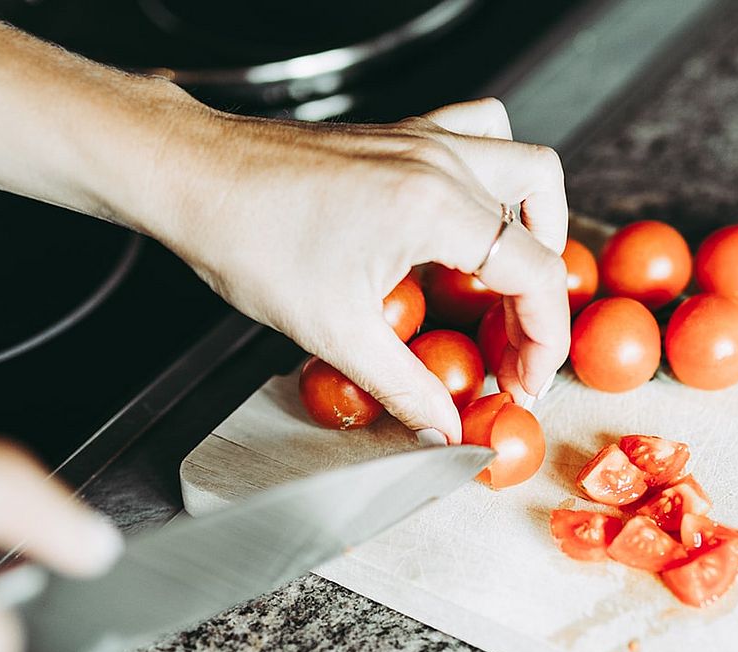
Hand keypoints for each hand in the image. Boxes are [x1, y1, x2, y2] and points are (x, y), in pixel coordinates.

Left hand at [138, 98, 569, 442]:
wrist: (193, 178)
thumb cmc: (247, 236)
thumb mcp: (332, 331)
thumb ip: (404, 387)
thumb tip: (444, 429)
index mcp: (433, 206)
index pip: (535, 272)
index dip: (544, 338)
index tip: (526, 381)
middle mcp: (439, 162)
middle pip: (539, 223)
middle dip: (542, 296)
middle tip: (517, 349)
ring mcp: (423, 140)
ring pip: (524, 164)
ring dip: (536, 224)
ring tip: (517, 280)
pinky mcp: (403, 137)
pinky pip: (481, 136)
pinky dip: (496, 179)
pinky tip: (475, 219)